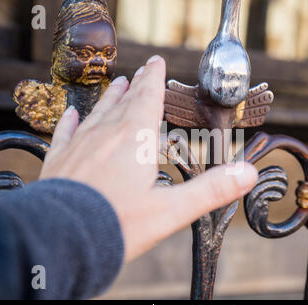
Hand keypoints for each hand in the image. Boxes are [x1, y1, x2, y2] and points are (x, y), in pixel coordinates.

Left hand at [40, 56, 257, 261]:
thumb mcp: (172, 211)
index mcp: (135, 140)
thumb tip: (248, 173)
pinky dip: (71, 121)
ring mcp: (79, 146)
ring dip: (109, 99)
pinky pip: (66, 133)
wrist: (60, 239)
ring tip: (116, 85)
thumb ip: (211, 190)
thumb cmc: (118, 225)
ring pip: (98, 114)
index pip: (148, 99)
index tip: (156, 63)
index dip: (154, 79)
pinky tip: (71, 113)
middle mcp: (105, 135)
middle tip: (140, 73)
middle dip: (135, 86)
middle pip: (124, 103)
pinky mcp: (58, 161)